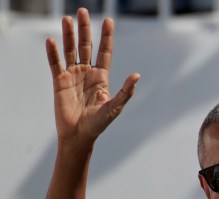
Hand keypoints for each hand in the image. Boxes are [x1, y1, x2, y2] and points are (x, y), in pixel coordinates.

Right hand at [46, 8, 139, 145]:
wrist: (79, 136)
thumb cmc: (99, 124)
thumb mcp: (115, 107)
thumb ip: (125, 91)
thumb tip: (137, 75)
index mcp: (102, 77)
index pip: (104, 52)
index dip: (106, 36)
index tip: (109, 20)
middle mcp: (87, 73)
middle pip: (86, 46)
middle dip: (85, 29)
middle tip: (82, 11)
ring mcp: (73, 76)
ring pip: (70, 50)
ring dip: (68, 35)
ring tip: (66, 19)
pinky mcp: (59, 82)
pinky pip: (55, 64)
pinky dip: (53, 53)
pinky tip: (51, 40)